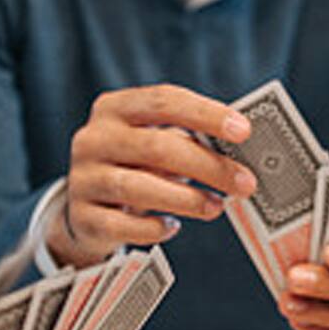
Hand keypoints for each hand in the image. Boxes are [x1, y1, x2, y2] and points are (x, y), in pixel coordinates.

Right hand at [58, 85, 254, 267]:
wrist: (86, 205)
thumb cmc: (134, 166)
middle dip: (208, 165)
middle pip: (156, 147)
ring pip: (138, 188)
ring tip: (217, 207)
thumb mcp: (153, 143)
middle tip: (245, 182)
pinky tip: (173, 226)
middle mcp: (93, 139)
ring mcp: (83, 178)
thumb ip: (187, 140)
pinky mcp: (83, 218)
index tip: (243, 131)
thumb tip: (239, 152)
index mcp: (114, 108)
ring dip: (186, 199)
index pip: (163, 101)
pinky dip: (154, 228)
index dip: (205, 114)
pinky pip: (123, 226)